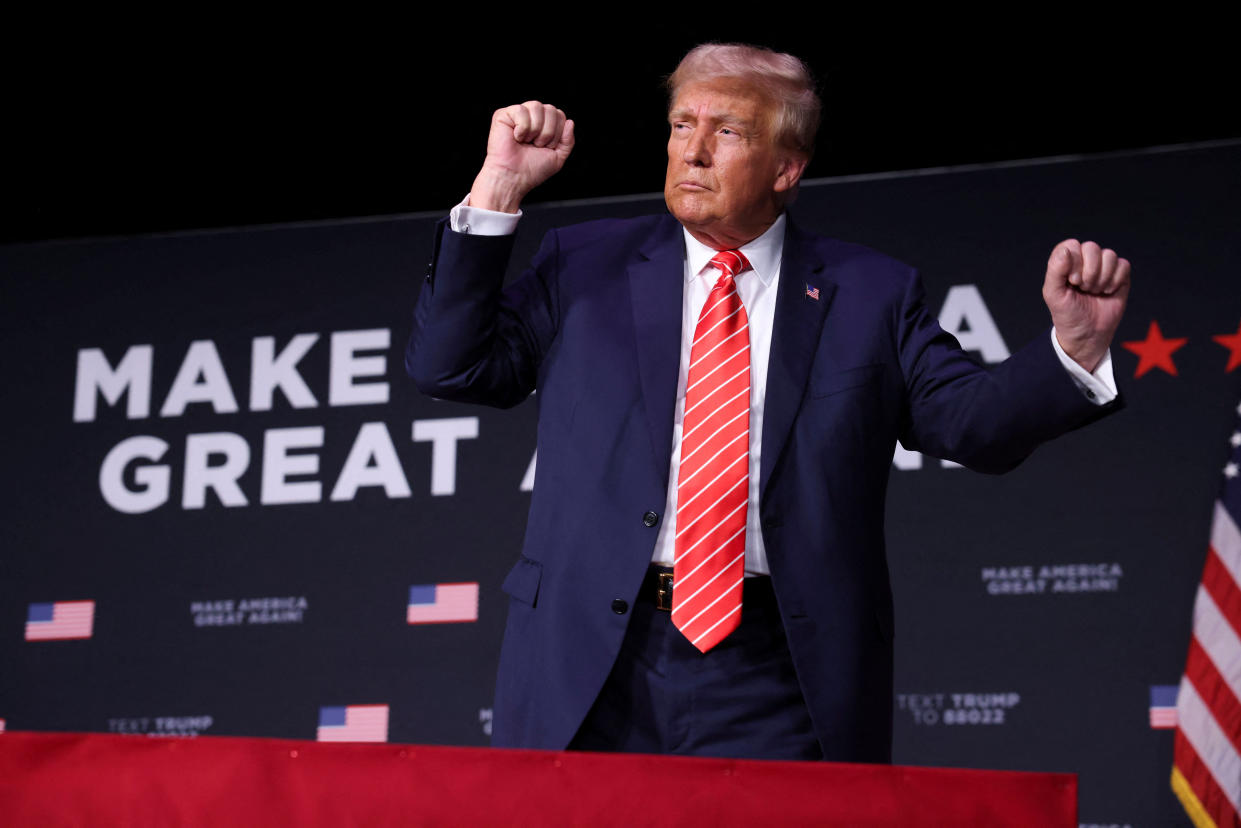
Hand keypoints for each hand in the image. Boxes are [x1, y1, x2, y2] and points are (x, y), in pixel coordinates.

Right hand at [469, 102, 574, 213]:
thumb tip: (570, 122)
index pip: (559, 115)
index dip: (558, 132)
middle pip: (551, 109)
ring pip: (536, 106)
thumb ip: (568, 141)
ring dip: (535, 129)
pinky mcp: (503, 115)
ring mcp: (517, 114)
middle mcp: (531, 117)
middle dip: (548, 132)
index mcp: (544, 124)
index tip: (547, 147)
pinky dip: (522, 128)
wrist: (513, 178)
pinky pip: (521, 110)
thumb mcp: (558, 157)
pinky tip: (515, 137)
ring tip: (526, 141)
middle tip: (536, 145)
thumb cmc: (532, 170)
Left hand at [1042, 239, 1130, 372]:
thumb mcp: (1053, 294)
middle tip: (1084, 288)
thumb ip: (1055, 270)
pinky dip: (1116, 280)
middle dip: (1089, 272)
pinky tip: (1107, 292)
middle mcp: (1084, 261)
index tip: (1072, 282)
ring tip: (1094, 291)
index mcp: (1065, 262)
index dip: (1074, 262)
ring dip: (1102, 278)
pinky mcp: (1119, 275)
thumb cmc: (1067, 314)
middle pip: (1092, 248)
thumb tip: (1067, 250)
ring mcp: (1103, 267)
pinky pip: (1123, 265)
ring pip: (1109, 255)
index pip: (1071, 245)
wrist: (1087, 334)